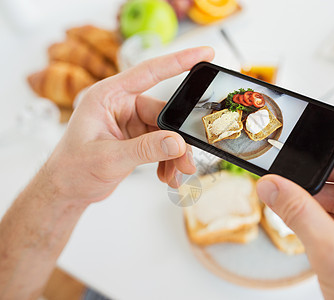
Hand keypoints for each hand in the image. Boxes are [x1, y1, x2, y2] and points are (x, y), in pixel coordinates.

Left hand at [45, 46, 213, 203]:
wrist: (67, 189)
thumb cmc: (72, 168)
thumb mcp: (109, 158)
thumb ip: (145, 149)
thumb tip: (177, 143)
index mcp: (108, 96)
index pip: (149, 71)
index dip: (179, 60)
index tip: (205, 54)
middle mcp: (122, 105)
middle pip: (165, 112)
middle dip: (179, 138)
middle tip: (188, 158)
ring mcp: (131, 121)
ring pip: (167, 132)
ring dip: (175, 154)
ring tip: (177, 174)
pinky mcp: (138, 137)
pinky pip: (163, 144)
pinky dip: (169, 160)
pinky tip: (167, 175)